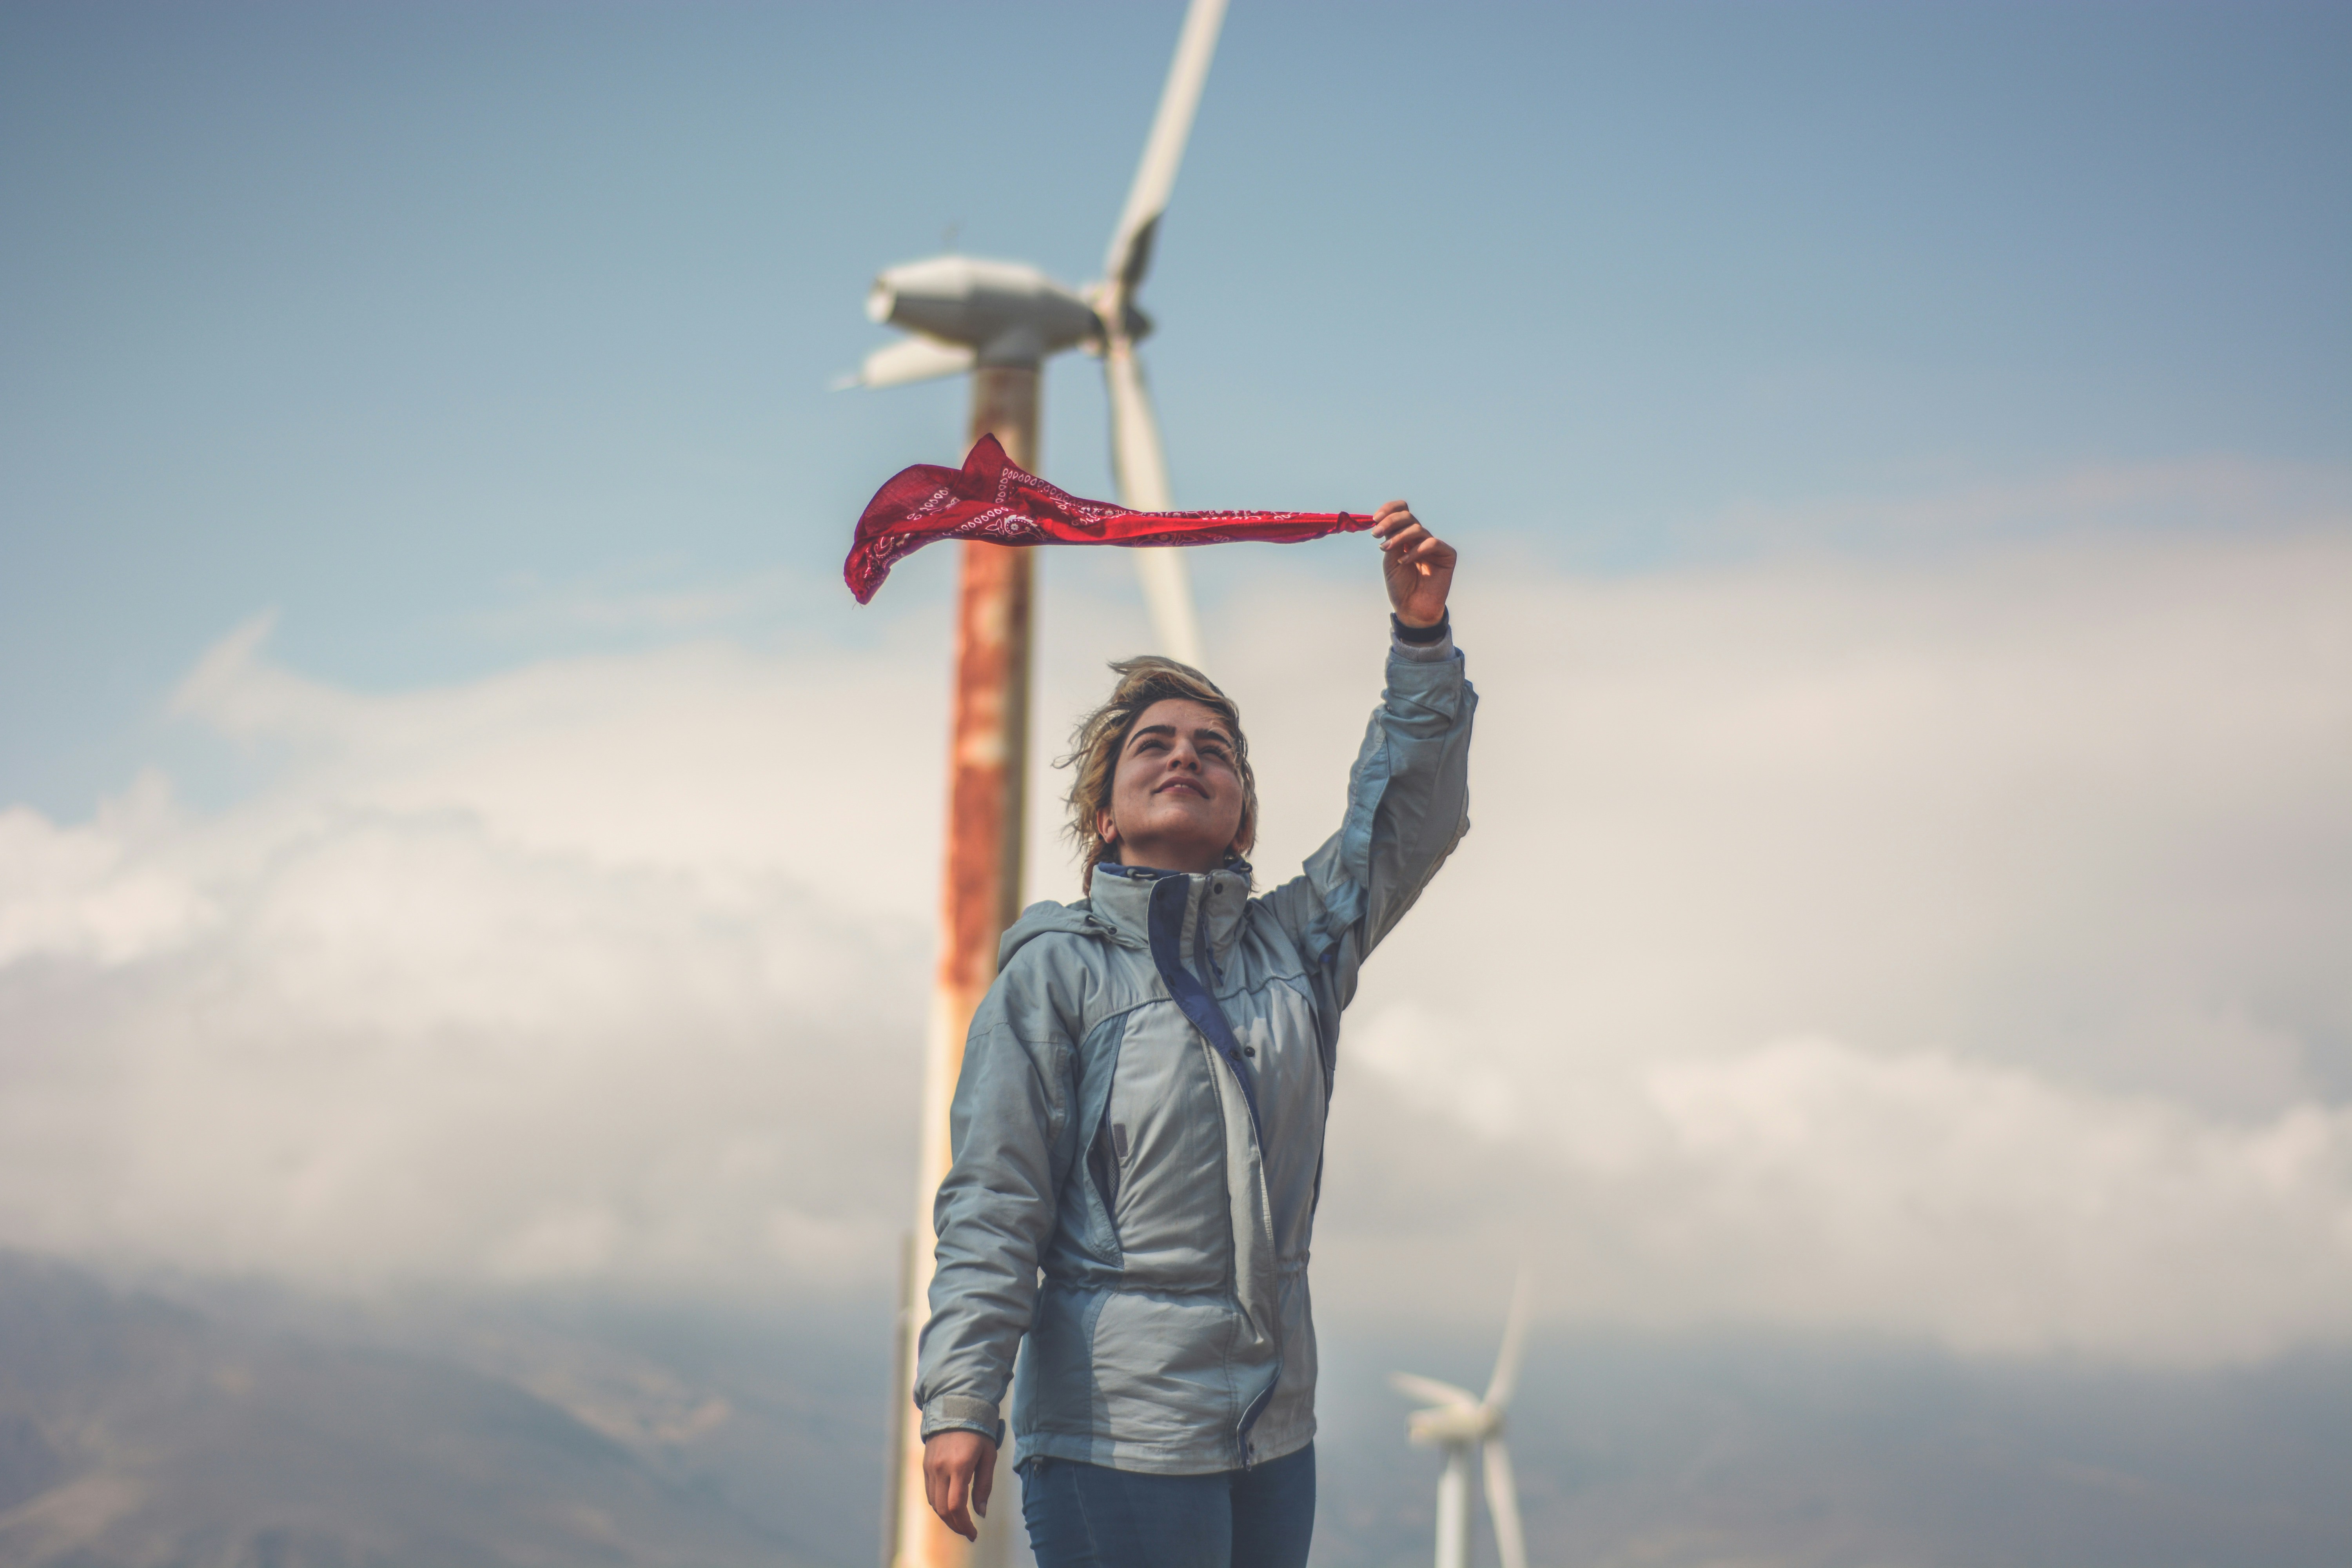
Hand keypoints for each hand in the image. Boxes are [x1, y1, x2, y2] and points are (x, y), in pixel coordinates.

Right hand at [923, 1430, 997, 1541]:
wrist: (956, 1406)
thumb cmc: (979, 1431)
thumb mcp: (989, 1456)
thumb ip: (984, 1485)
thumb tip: (981, 1513)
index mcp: (959, 1466)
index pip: (956, 1505)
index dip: (964, 1524)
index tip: (974, 1533)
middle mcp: (941, 1468)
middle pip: (943, 1509)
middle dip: (956, 1525)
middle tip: (969, 1532)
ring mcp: (930, 1467)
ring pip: (934, 1503)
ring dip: (947, 1517)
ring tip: (961, 1523)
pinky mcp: (925, 1466)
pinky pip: (930, 1493)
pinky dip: (939, 1505)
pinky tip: (950, 1508)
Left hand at [1372, 501, 1455, 627]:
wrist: (1412, 609)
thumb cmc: (1401, 586)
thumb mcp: (1390, 559)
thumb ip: (1390, 539)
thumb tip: (1383, 520)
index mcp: (1406, 537)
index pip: (1402, 512)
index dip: (1390, 510)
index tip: (1375, 518)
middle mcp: (1420, 538)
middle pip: (1408, 517)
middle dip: (1390, 522)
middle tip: (1375, 533)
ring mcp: (1434, 546)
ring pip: (1417, 528)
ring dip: (1399, 536)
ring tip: (1386, 549)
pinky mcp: (1447, 555)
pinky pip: (1432, 543)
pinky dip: (1415, 550)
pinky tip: (1404, 562)